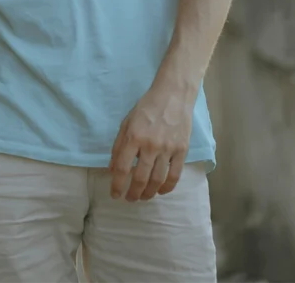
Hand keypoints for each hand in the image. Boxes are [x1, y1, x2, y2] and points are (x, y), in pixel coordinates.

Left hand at [108, 85, 193, 201]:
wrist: (173, 95)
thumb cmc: (147, 107)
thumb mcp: (127, 122)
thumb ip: (118, 146)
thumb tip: (112, 170)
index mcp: (134, 136)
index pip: (122, 168)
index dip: (117, 185)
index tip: (115, 194)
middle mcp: (150, 145)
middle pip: (140, 178)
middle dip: (133, 193)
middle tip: (130, 199)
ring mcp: (167, 148)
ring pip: (157, 180)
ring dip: (149, 193)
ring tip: (143, 197)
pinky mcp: (182, 150)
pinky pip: (175, 175)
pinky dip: (167, 187)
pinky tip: (161, 191)